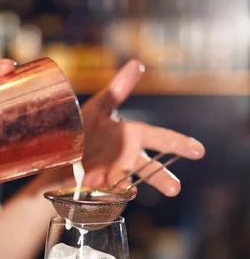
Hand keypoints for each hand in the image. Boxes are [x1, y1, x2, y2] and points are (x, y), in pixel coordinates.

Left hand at [80, 60, 204, 195]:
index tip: (198, 151)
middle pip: (150, 167)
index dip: (179, 144)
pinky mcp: (98, 187)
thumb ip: (118, 90)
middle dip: (162, 178)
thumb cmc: (82, 126)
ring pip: (129, 183)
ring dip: (130, 188)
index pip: (160, 138)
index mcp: (132, 136)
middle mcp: (127, 156)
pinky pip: (108, 192)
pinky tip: (115, 193)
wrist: (59, 150)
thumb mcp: (98, 107)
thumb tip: (137, 65)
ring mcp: (114, 173)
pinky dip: (112, 194)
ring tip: (130, 191)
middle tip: (175, 189)